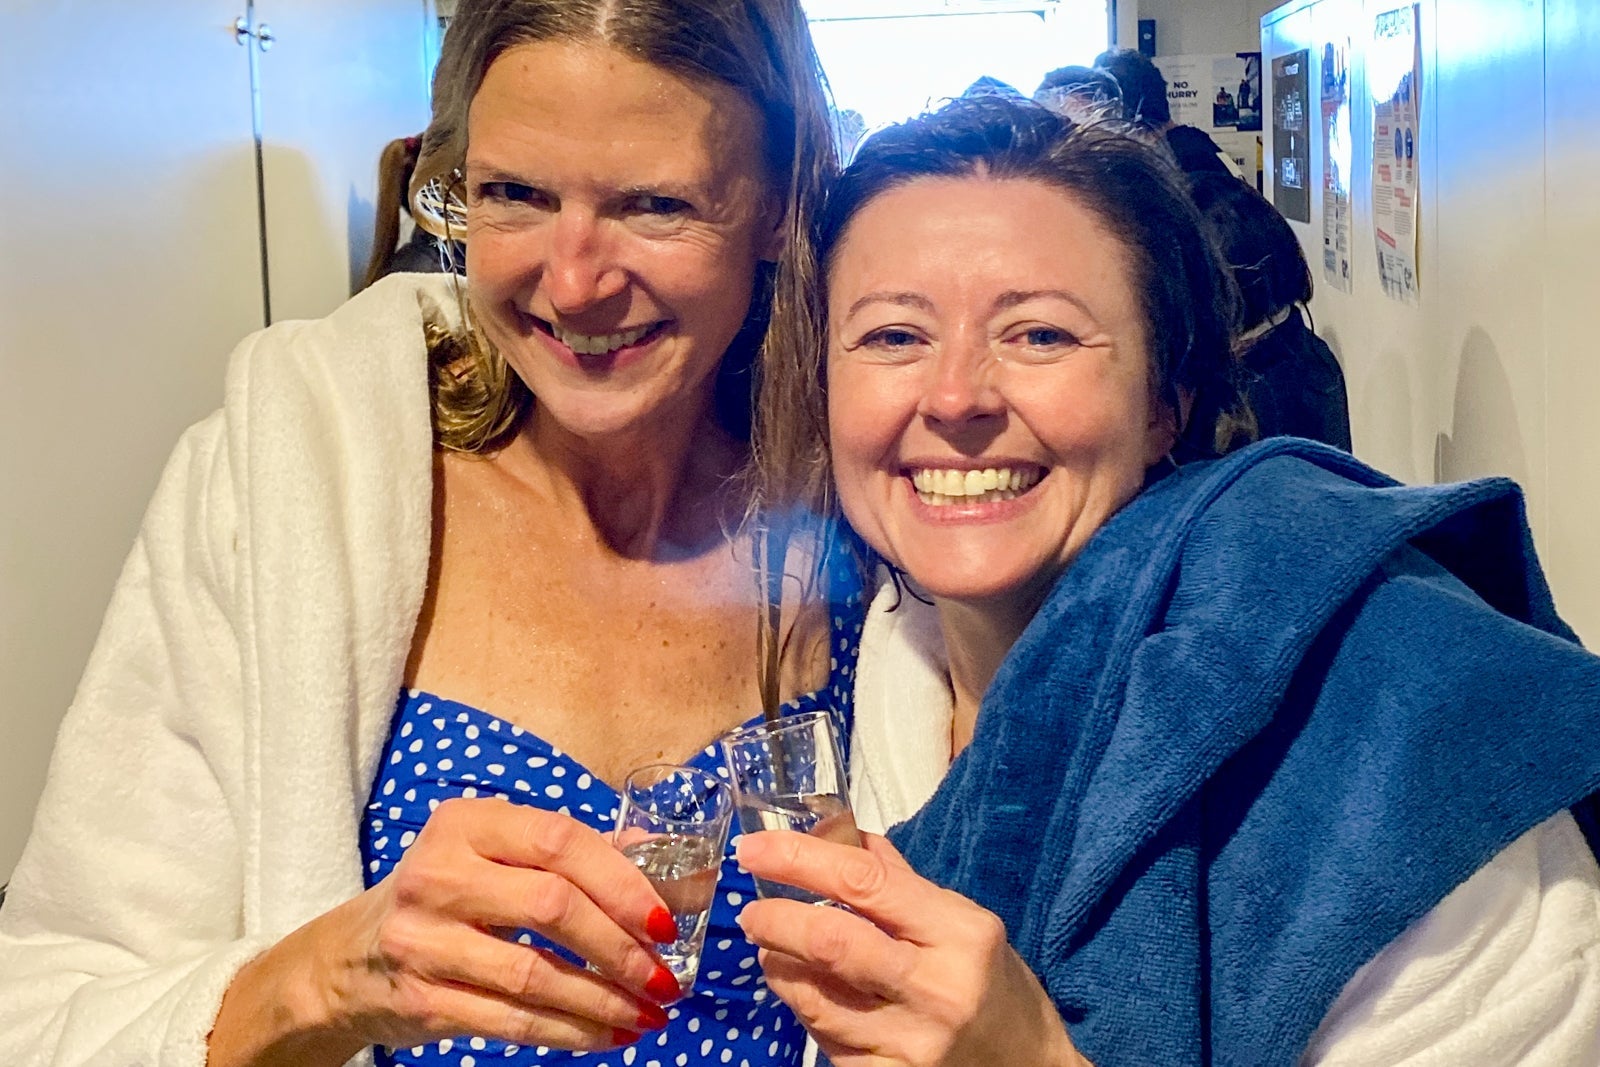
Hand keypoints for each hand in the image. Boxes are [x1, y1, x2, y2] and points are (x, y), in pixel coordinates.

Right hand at [212, 798, 682, 1065]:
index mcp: (466, 824)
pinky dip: (571, 1032)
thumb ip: (566, 850)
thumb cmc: (446, 894)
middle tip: (665, 975)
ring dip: (605, 1000)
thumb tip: (652, 851)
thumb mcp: (490, 853)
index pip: (560, 841)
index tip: (664, 920)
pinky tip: (609, 1034)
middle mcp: (439, 875)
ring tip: (650, 1012)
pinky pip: (512, 1021)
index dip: (621, 881)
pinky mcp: (423, 1000)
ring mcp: (426, 941)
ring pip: (535, 974)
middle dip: (621, 948)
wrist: (351, 957)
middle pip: (551, 907)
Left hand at [735, 831, 1090, 1066]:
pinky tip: (810, 996)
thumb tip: (841, 835)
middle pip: (830, 943)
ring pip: (815, 999)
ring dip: (781, 968)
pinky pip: (825, 1042)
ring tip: (775, 951)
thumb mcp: (967, 923)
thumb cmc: (997, 986)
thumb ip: (901, 883)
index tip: (754, 848)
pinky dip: (806, 1011)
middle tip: (752, 912)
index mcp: (958, 933)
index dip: (799, 860)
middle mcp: (935, 989)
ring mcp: (911, 1045)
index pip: (863, 883)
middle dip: (775, 920)